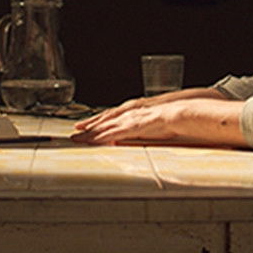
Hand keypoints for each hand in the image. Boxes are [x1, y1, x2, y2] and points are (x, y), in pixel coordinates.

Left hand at [71, 100, 185, 144]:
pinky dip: (102, 136)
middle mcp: (127, 113)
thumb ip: (141, 127)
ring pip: (105, 126)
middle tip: (75, 131)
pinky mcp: (131, 127)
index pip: (110, 116)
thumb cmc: (168, 119)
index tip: (85, 126)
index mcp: (131, 111)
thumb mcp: (152, 123)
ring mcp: (128, 119)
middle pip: (103, 120)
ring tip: (78, 137)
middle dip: (88, 126)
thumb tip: (137, 132)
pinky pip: (113, 133)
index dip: (96, 121)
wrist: (178, 114)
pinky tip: (94, 140)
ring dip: (91, 131)